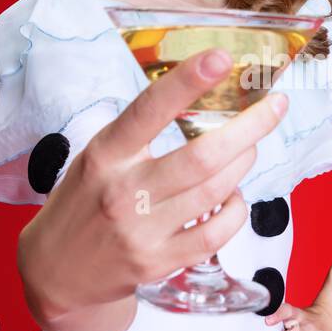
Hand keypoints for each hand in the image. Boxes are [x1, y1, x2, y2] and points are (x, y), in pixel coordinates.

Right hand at [18, 47, 288, 330]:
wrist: (57, 272)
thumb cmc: (84, 202)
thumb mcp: (97, 157)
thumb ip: (139, 134)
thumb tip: (202, 97)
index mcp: (105, 155)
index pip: (149, 110)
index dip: (187, 82)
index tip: (221, 58)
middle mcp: (122, 191)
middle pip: (202, 156)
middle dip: (250, 127)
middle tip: (274, 106)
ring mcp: (142, 231)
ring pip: (215, 191)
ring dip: (244, 163)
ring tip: (250, 147)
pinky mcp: (159, 263)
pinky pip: (216, 233)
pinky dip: (236, 209)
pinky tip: (234, 195)